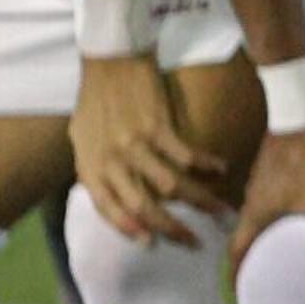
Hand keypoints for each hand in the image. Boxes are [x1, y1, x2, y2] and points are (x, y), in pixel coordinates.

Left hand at [71, 54, 225, 244]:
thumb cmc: (95, 98)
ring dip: (199, 202)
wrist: (110, 58)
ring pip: (171, 186)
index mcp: (91, 166)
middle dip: (172, 229)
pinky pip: (186, 156)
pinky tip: (222, 169)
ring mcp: (135, 145)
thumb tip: (113, 195)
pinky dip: (206, 166)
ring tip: (221, 211)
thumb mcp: (82, 138)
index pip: (109, 210)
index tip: (152, 245)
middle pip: (144, 206)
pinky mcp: (158, 126)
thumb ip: (95, 169)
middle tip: (195, 240)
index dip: (130, 230)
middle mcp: (112, 161)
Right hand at [233, 120, 304, 274]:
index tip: (239, 292)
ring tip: (283, 251)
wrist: (299, 115)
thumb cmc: (303, 162)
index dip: (236, 274)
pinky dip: (279, 216)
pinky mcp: (274, 170)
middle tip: (266, 278)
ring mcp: (261, 183)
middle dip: (254, 257)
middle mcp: (252, 200)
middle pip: (247, 236)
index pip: (237, 251)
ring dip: (267, 235)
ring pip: (260, 217)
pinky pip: (272, 201)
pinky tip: (296, 218)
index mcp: (255, 214)